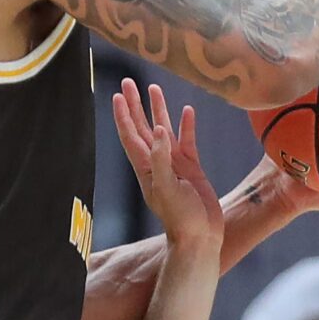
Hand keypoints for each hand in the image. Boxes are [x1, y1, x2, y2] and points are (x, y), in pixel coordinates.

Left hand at [111, 81, 224, 250]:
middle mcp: (157, 162)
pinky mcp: (191, 167)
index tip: (118, 94)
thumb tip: (159, 129)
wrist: (200, 237)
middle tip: (128, 82)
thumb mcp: (167, 188)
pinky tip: (187, 109)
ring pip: (164, 130)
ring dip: (158, 110)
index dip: (123, 115)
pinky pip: (187, 140)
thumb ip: (161, 159)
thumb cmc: (181, 218)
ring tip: (154, 88)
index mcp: (145, 168)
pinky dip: (186, 125)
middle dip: (134, 105)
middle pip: (142, 127)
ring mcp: (174, 164)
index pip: (130, 135)